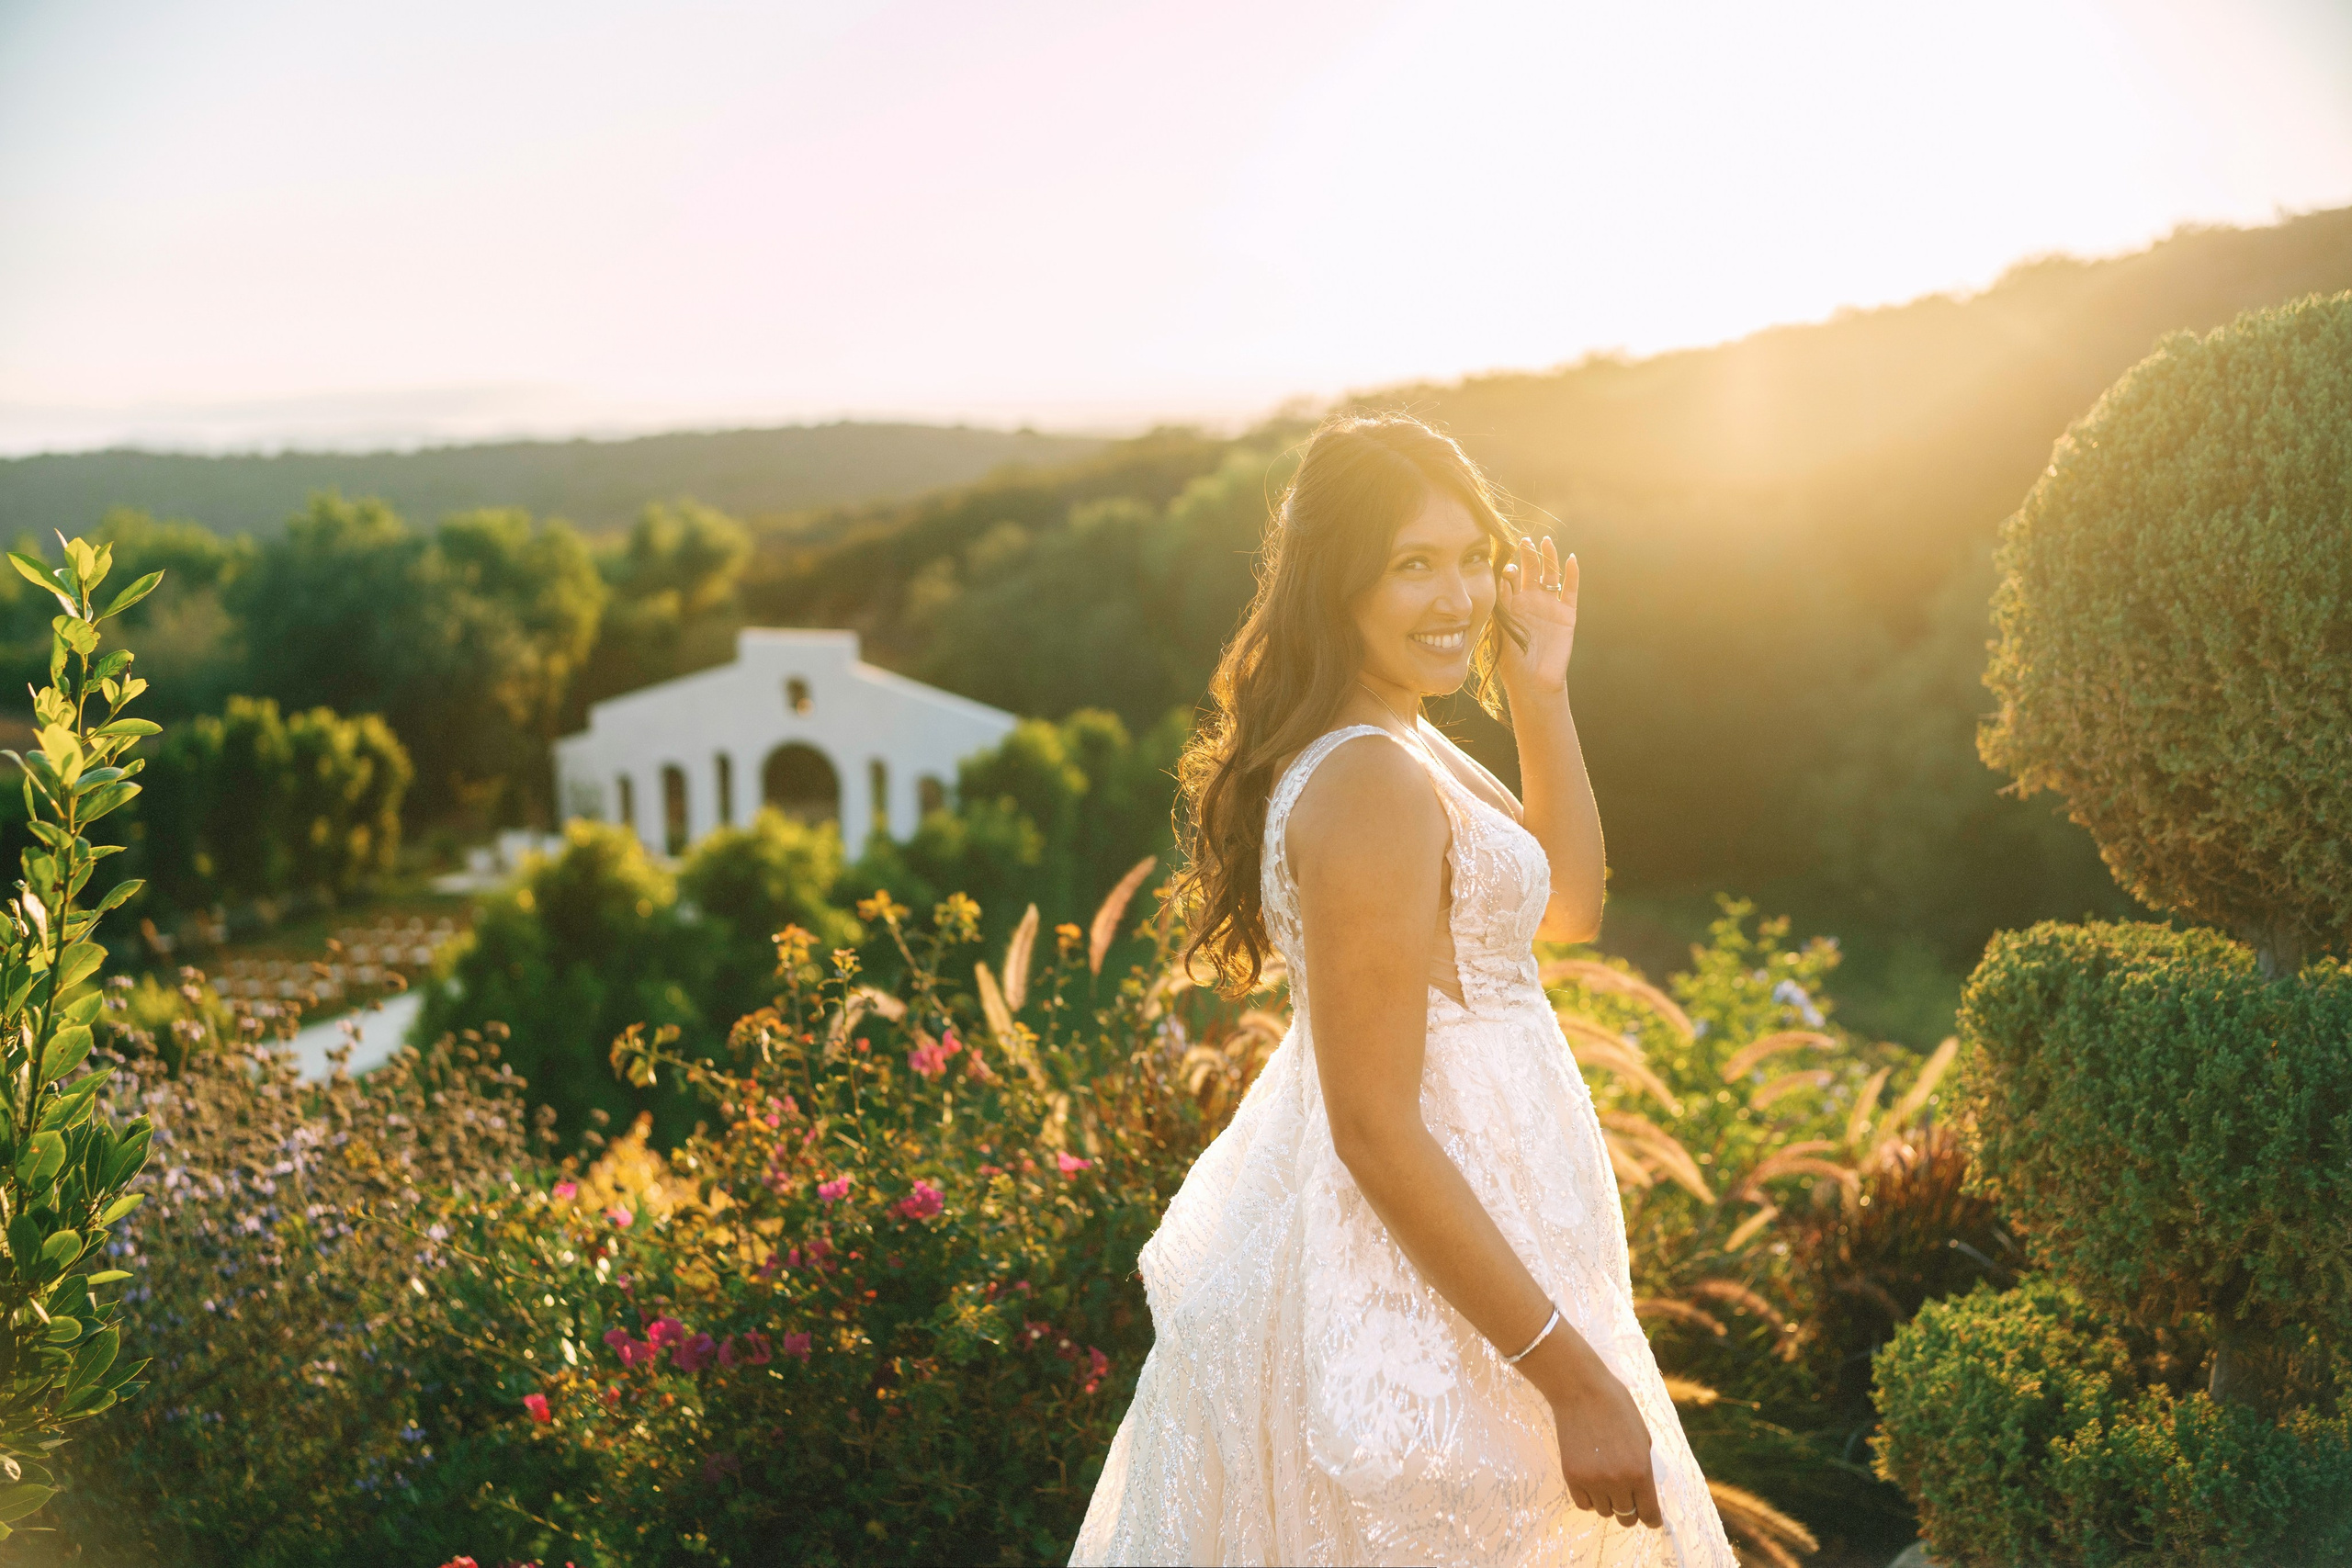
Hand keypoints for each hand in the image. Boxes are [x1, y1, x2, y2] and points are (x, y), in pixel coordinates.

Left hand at [1498, 533, 1576, 693]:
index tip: (1507, 565)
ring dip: (1548, 558)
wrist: (1533, 681)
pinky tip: (1570, 559)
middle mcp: (1531, 602)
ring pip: (1550, 576)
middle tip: (1524, 540)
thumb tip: (1502, 576)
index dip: (1510, 568)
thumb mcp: (1502, 628)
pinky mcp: (1567, 614)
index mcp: (1512, 605)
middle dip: (1528, 555)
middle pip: (1531, 571)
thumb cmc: (1512, 660)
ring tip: (1545, 541)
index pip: (1511, 578)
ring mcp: (1549, 606)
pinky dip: (1572, 574)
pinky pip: (1570, 590)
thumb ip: (1503, 603)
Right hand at [1547, 1357, 1660, 1529]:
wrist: (1581, 1389)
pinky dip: (1589, 1498)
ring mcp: (1593, 1480)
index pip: (1649, 1513)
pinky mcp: (1572, 1476)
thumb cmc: (1616, 1406)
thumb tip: (1641, 1489)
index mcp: (1641, 1471)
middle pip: (1626, 1517)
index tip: (1651, 1520)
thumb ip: (1643, 1465)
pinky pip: (1583, 1504)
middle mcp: (1618, 1481)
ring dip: (1608, 1502)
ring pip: (1604, 1512)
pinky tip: (1591, 1483)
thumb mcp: (1642, 1436)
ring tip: (1606, 1482)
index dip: (1652, 1520)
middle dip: (1630, 1512)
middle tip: (1627, 1501)